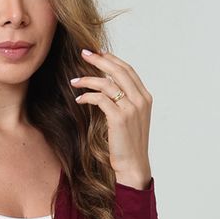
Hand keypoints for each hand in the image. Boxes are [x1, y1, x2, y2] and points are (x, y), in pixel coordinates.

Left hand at [70, 48, 152, 186]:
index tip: (98, 53)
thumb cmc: (129, 144)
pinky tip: (79, 99)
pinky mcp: (119, 118)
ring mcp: (131, 108)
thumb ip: (125, 101)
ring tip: (74, 81)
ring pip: (107, 83)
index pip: (128, 70)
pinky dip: (87, 96)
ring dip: (88, 79)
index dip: (112, 59)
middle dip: (99, 59)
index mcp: (145, 97)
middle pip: (118, 70)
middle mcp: (140, 100)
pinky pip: (100, 99)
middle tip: (83, 54)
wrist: (133, 165)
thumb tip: (108, 87)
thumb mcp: (131, 119)